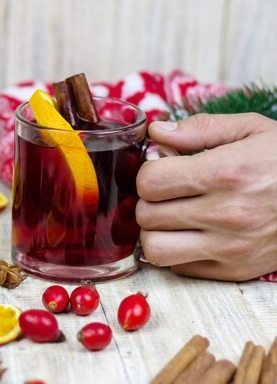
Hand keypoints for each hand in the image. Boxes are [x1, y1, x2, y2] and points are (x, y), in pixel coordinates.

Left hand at [136, 113, 276, 280]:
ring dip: (155, 231)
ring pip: (155, 249)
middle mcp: (226, 214)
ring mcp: (231, 247)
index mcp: (226, 173)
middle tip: (166, 192)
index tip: (162, 168)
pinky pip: (179, 267)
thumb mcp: (251, 129)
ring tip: (171, 216)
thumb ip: (200, 129)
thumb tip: (156, 132)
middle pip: (147, 215)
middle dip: (149, 200)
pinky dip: (176, 251)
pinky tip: (192, 233)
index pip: (150, 182)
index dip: (148, 173)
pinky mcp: (235, 270)